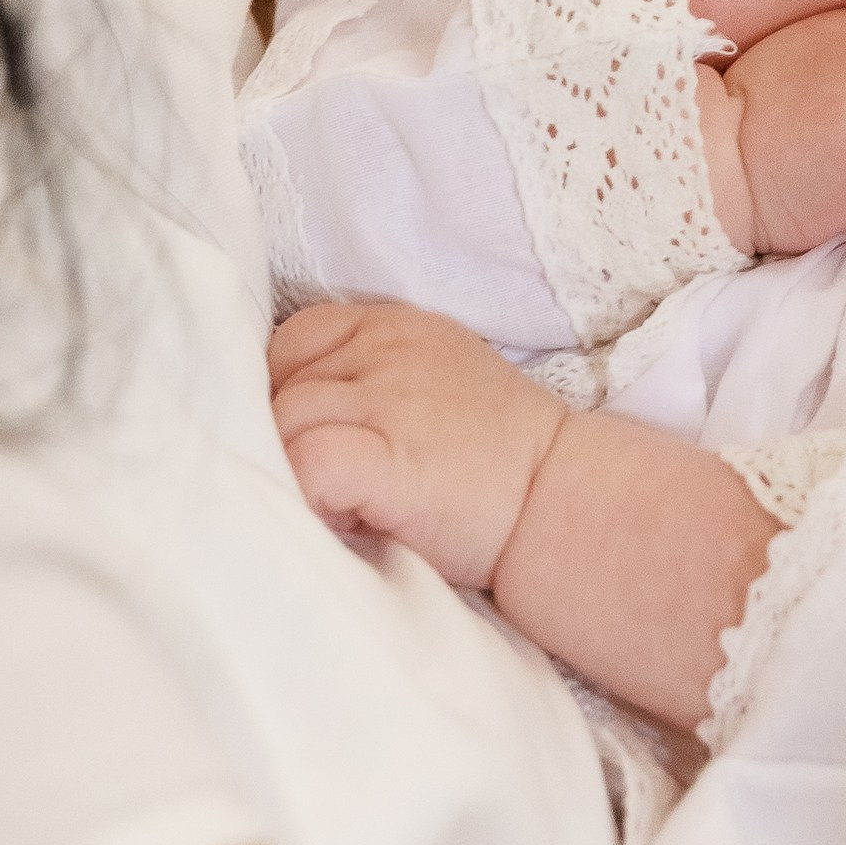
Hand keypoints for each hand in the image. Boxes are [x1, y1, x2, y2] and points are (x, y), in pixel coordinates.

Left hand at [269, 301, 563, 588]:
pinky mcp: (387, 455)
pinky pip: (306, 461)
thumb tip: (287, 418)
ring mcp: (387, 398)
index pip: (294, 341)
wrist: (563, 503)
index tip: (323, 441)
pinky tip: (347, 518)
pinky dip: (309, 496)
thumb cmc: (497, 464)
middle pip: (282, 387)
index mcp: (395, 326)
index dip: (290, 396)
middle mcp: (387, 350)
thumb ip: (370, 378)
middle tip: (340, 488)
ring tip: (350, 507)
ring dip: (298, 474)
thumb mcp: (436, 384)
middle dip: (290, 443)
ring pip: (283, 423)